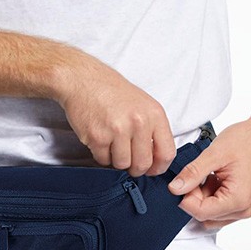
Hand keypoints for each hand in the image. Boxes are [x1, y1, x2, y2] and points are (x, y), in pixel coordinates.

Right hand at [50, 51, 176, 176]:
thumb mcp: (143, 105)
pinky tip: (100, 138)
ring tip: (111, 142)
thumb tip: (156, 160)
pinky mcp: (97, 137)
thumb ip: (152, 130)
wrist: (83, 80)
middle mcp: (138, 122)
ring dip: (116, 159)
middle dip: (135, 168)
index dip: (159, 167)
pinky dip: (101, 154)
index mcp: (154, 114)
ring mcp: (118, 130)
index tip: (152, 169)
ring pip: (122, 165)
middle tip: (128, 160)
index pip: (167, 153)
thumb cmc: (112, 92)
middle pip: (143, 164)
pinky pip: (103, 160)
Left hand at [167, 112, 250, 228]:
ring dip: (204, 197)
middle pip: (205, 215)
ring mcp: (246, 208)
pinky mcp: (245, 203)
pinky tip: (217, 178)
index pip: (200, 212)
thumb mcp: (214, 154)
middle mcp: (245, 210)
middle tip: (199, 174)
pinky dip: (213, 195)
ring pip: (212, 213)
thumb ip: (193, 173)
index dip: (186, 198)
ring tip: (210, 174)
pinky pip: (221, 208)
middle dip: (195, 196)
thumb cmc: (248, 140)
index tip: (185, 180)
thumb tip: (175, 189)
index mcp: (239, 200)